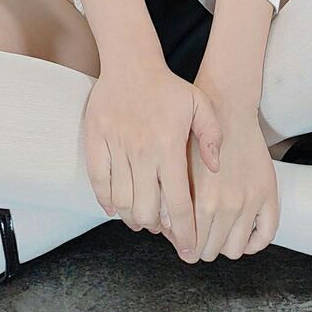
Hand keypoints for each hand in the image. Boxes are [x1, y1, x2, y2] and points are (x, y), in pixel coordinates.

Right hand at [82, 61, 223, 256]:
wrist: (131, 62)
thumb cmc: (168, 87)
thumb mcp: (201, 104)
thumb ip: (213, 136)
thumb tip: (215, 168)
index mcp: (169, 147)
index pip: (179, 204)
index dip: (185, 232)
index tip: (188, 249)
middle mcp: (142, 152)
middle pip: (148, 211)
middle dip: (158, 229)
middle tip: (164, 230)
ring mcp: (117, 148)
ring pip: (122, 203)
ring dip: (133, 218)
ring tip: (143, 219)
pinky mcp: (96, 142)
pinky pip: (99, 183)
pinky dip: (107, 202)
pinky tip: (117, 206)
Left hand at [172, 87, 279, 262]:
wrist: (226, 107)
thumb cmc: (196, 134)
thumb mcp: (175, 167)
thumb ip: (170, 201)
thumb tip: (167, 231)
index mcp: (201, 201)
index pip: (190, 246)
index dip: (183, 245)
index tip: (182, 239)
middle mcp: (227, 205)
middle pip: (210, 251)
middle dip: (200, 245)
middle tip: (196, 232)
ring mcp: (250, 201)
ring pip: (234, 250)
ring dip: (223, 244)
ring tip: (215, 230)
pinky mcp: (268, 194)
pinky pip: (265, 236)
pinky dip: (252, 242)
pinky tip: (241, 233)